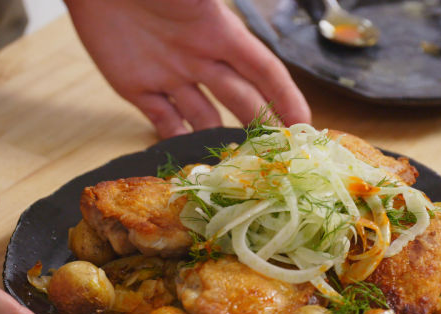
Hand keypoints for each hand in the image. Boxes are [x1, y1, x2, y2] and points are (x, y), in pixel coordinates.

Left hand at [65, 0, 310, 137]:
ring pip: (204, 116)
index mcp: (220, 32)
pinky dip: (175, 139)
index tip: (304, 126)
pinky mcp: (136, 85)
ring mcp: (169, 74)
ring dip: (220, 139)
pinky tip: (190, 160)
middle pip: (241, 100)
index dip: (287, 98)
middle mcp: (200, 58)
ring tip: (236, 170)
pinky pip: (162, 119)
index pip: (265, 71)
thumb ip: (216, 6)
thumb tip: (237, 11)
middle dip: (262, 127)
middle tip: (279, 160)